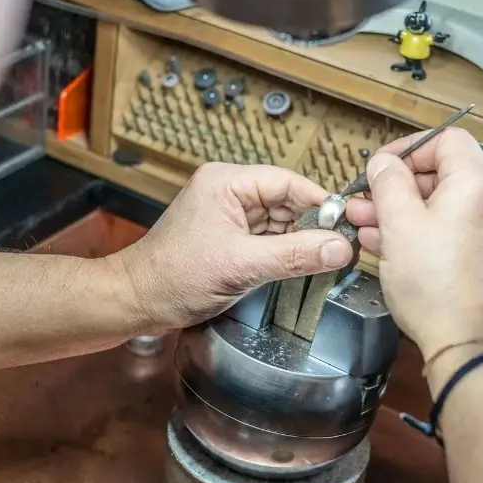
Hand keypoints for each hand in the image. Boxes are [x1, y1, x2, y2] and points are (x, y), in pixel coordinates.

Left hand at [116, 163, 355, 331]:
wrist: (136, 301)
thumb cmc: (172, 277)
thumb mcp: (242, 265)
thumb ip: (295, 255)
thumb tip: (338, 248)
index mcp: (226, 182)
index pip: (289, 182)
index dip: (320, 203)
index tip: (346, 225)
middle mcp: (227, 190)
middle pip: (287, 200)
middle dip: (312, 226)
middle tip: (338, 250)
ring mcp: (227, 213)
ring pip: (280, 221)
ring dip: (299, 241)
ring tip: (321, 262)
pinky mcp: (227, 236)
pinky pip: (267, 238)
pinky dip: (283, 252)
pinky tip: (298, 267)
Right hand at [345, 128, 482, 362]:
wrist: (468, 343)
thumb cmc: (437, 285)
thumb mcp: (399, 224)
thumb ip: (389, 183)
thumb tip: (384, 164)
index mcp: (479, 182)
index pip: (446, 140)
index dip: (407, 148)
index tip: (380, 167)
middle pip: (444, 173)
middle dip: (398, 185)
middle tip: (365, 200)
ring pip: (444, 204)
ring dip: (404, 210)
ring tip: (366, 224)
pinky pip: (453, 229)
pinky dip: (423, 230)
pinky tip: (389, 244)